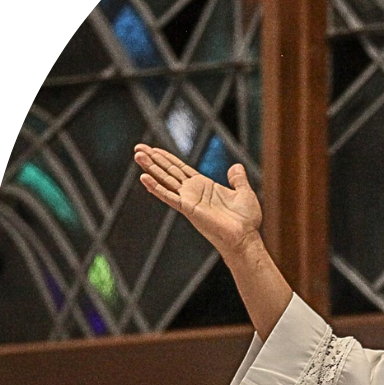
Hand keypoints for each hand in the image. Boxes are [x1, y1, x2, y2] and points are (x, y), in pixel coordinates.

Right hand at [134, 144, 262, 258]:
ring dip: (151, 168)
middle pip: (169, 172)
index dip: (167, 158)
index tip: (154, 149)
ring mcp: (189, 200)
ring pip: (165, 181)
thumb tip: (236, 166)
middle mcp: (193, 192)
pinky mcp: (188, 209)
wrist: (245, 237)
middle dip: (154, 160)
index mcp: (204, 186)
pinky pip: (169, 196)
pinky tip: (144, 178)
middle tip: (138, 148)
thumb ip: (238, 179)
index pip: (181, 169)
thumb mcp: (244, 193)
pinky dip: (156, 188)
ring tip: (137, 156)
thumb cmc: (246, 220)